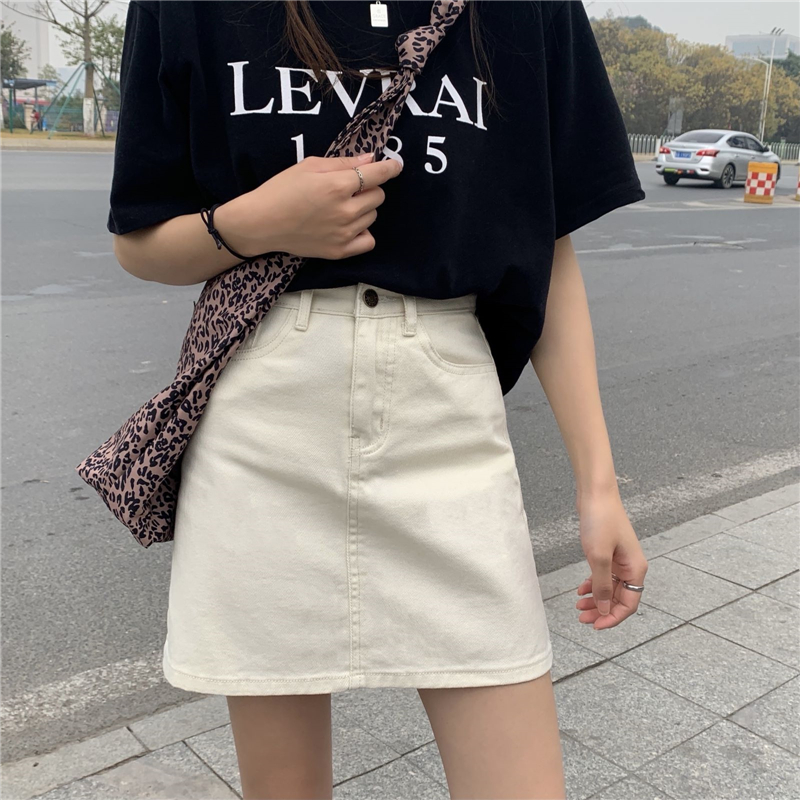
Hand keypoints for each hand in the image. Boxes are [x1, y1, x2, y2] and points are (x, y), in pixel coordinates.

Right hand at [212, 153, 402, 259]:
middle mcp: (345, 211)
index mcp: (337, 186)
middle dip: (369, 189)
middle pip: (378, 196)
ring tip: (340, 206)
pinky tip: (350, 226)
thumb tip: (371, 159)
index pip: (377, 175)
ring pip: (372, 216)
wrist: (261, 223)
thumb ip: (343, 163)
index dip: (390, 168)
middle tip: (349, 188)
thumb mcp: (309, 166)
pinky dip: (364, 232)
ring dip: (364, 209)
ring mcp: (344, 234)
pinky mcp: (339, 251)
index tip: (396, 165)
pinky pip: (368, 241)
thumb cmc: (281, 190)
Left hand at [575, 490, 647, 629]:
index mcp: (636, 569)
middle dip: (601, 610)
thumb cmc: (600, 521)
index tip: (595, 626)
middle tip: (581, 618)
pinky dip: (593, 584)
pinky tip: (580, 589)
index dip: (612, 618)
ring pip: (610, 588)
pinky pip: (604, 576)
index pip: (629, 604)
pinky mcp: (609, 552)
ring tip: (578, 606)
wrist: (596, 494)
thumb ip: (602, 585)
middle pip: (619, 598)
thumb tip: (605, 609)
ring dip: (596, 599)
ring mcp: (620, 559)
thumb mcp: (598, 557)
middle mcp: (631, 566)